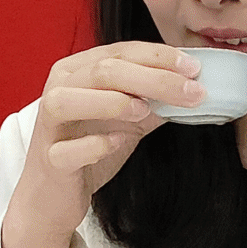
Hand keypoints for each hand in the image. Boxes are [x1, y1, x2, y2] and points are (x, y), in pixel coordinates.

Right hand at [1, 42, 203, 247]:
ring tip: (147, 111)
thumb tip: (197, 87)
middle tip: (192, 92)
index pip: (120, 51)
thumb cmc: (90, 147)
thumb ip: (156, 99)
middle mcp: (58, 88)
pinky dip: (95, 144)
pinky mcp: (49, 160)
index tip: (195, 69)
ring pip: (69, 100)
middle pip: (104, 71)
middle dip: (153, 78)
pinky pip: (67, 150)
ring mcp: (48, 125)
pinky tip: (119, 142)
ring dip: (113, 102)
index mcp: (78, 70)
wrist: (55, 195)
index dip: (159, 57)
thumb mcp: (129, 118)